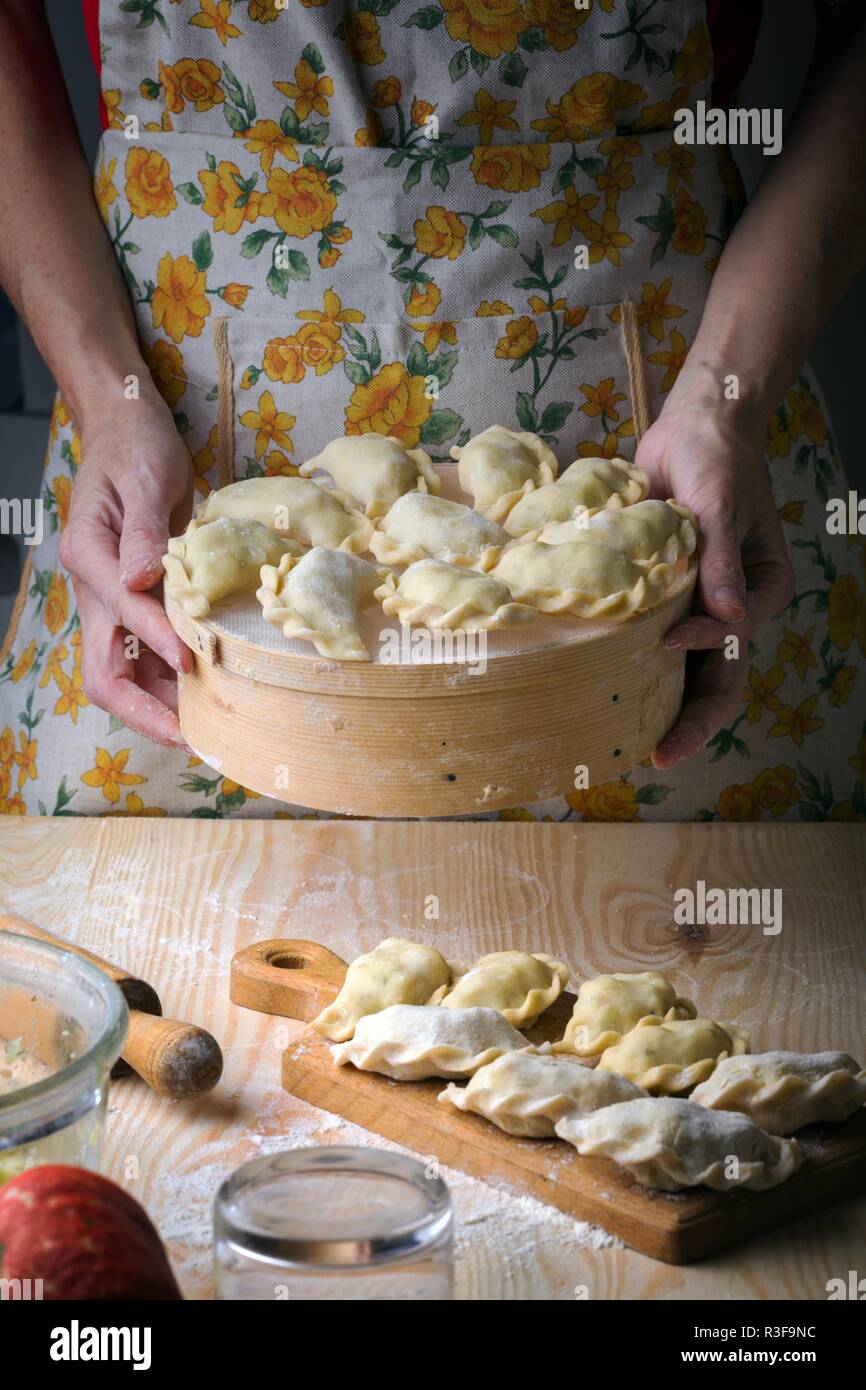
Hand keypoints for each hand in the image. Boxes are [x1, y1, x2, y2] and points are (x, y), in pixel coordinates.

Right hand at [59, 388, 194, 746]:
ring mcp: (110, 601)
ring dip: (163, 705)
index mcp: (89, 556)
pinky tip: (208, 694)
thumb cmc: (137, 447)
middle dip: (145, 711)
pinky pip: (146, 656)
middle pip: (105, 672)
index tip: (193, 663)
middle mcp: (93, 588)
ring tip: (208, 729)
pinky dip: (172, 681)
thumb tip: (140, 577)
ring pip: (125, 674)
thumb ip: (142, 528)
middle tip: (191, 738)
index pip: (121, 614)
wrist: (128, 431)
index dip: (157, 641)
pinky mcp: (132, 603)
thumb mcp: (146, 475)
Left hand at [635, 365, 794, 769]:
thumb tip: (728, 618)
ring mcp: (693, 610)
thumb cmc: (717, 461)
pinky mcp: (659, 599)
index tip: (667, 638)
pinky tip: (599, 697)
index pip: (736, 643)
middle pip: (716, 681)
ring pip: (681, 675)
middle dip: (689, 724)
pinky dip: (629, 670)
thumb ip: (721, 559)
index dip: (704, 651)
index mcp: (760, 592)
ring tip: (622, 747)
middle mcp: (730, 610)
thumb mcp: (722, 504)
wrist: (690, 433)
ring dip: (658, 709)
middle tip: (656, 757)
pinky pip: (646, 645)